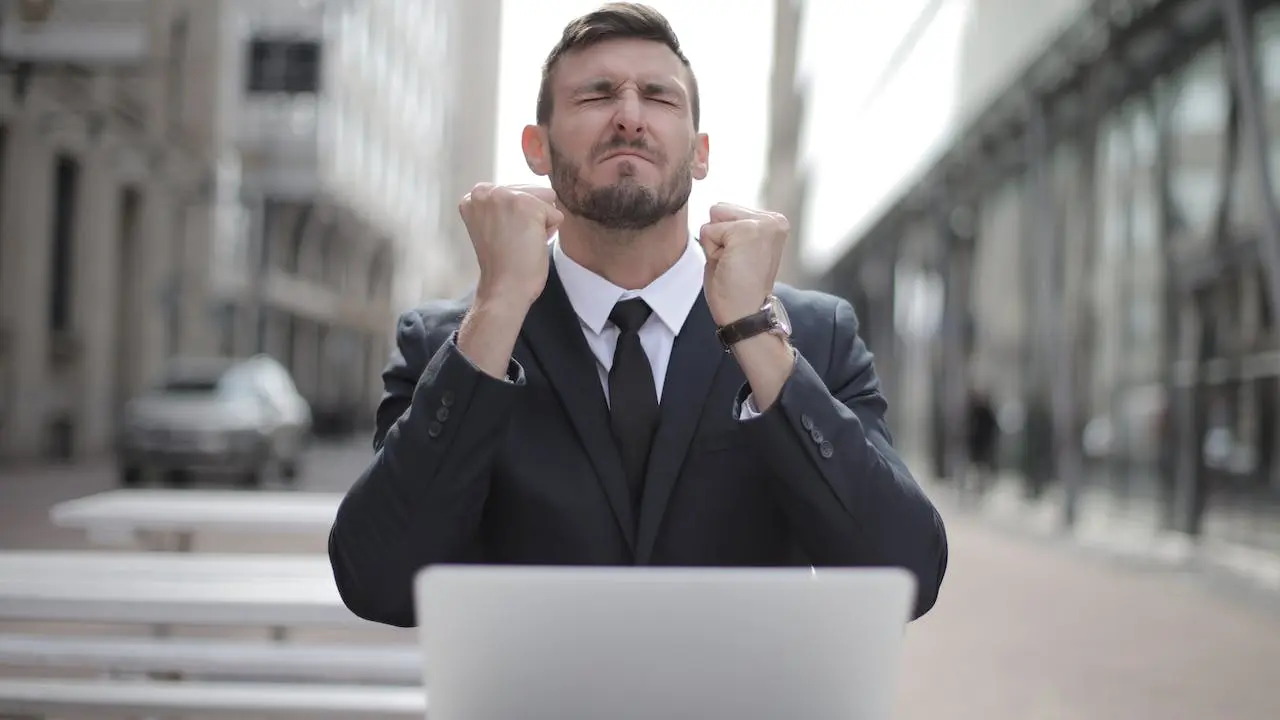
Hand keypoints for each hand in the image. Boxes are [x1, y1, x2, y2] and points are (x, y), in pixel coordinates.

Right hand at [459, 183, 563, 307]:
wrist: (503, 288)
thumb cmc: (503, 263)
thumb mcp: (494, 224)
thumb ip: (504, 206)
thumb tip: (542, 194)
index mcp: (475, 195)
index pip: (516, 191)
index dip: (518, 216)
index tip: (504, 235)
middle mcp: (485, 190)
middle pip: (533, 191)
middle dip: (531, 216)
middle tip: (513, 241)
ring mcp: (505, 196)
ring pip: (546, 199)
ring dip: (541, 222)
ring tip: (521, 242)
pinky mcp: (527, 206)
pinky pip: (556, 214)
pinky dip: (549, 232)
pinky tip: (530, 245)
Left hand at [698, 203, 788, 325]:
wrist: (745, 315)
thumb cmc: (737, 288)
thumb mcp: (737, 248)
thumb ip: (730, 227)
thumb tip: (714, 208)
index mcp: (773, 222)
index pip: (727, 211)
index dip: (723, 238)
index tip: (739, 261)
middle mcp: (774, 219)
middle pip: (719, 209)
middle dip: (718, 237)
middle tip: (734, 264)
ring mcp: (762, 223)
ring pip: (714, 218)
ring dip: (715, 244)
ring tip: (732, 265)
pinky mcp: (747, 231)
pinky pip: (708, 231)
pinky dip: (711, 251)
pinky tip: (730, 266)